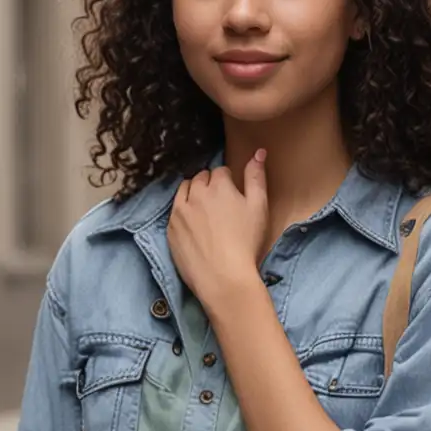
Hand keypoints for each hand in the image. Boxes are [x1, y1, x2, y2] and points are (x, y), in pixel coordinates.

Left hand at [168, 150, 268, 310]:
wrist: (223, 277)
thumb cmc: (246, 243)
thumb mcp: (259, 207)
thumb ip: (256, 177)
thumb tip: (258, 152)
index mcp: (219, 185)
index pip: (221, 171)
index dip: (228, 182)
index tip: (233, 195)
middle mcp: (196, 193)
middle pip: (200, 178)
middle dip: (210, 185)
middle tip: (220, 203)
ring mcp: (180, 211)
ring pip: (184, 190)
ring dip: (193, 193)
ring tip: (204, 210)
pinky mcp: (171, 228)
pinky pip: (174, 210)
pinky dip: (183, 211)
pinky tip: (194, 225)